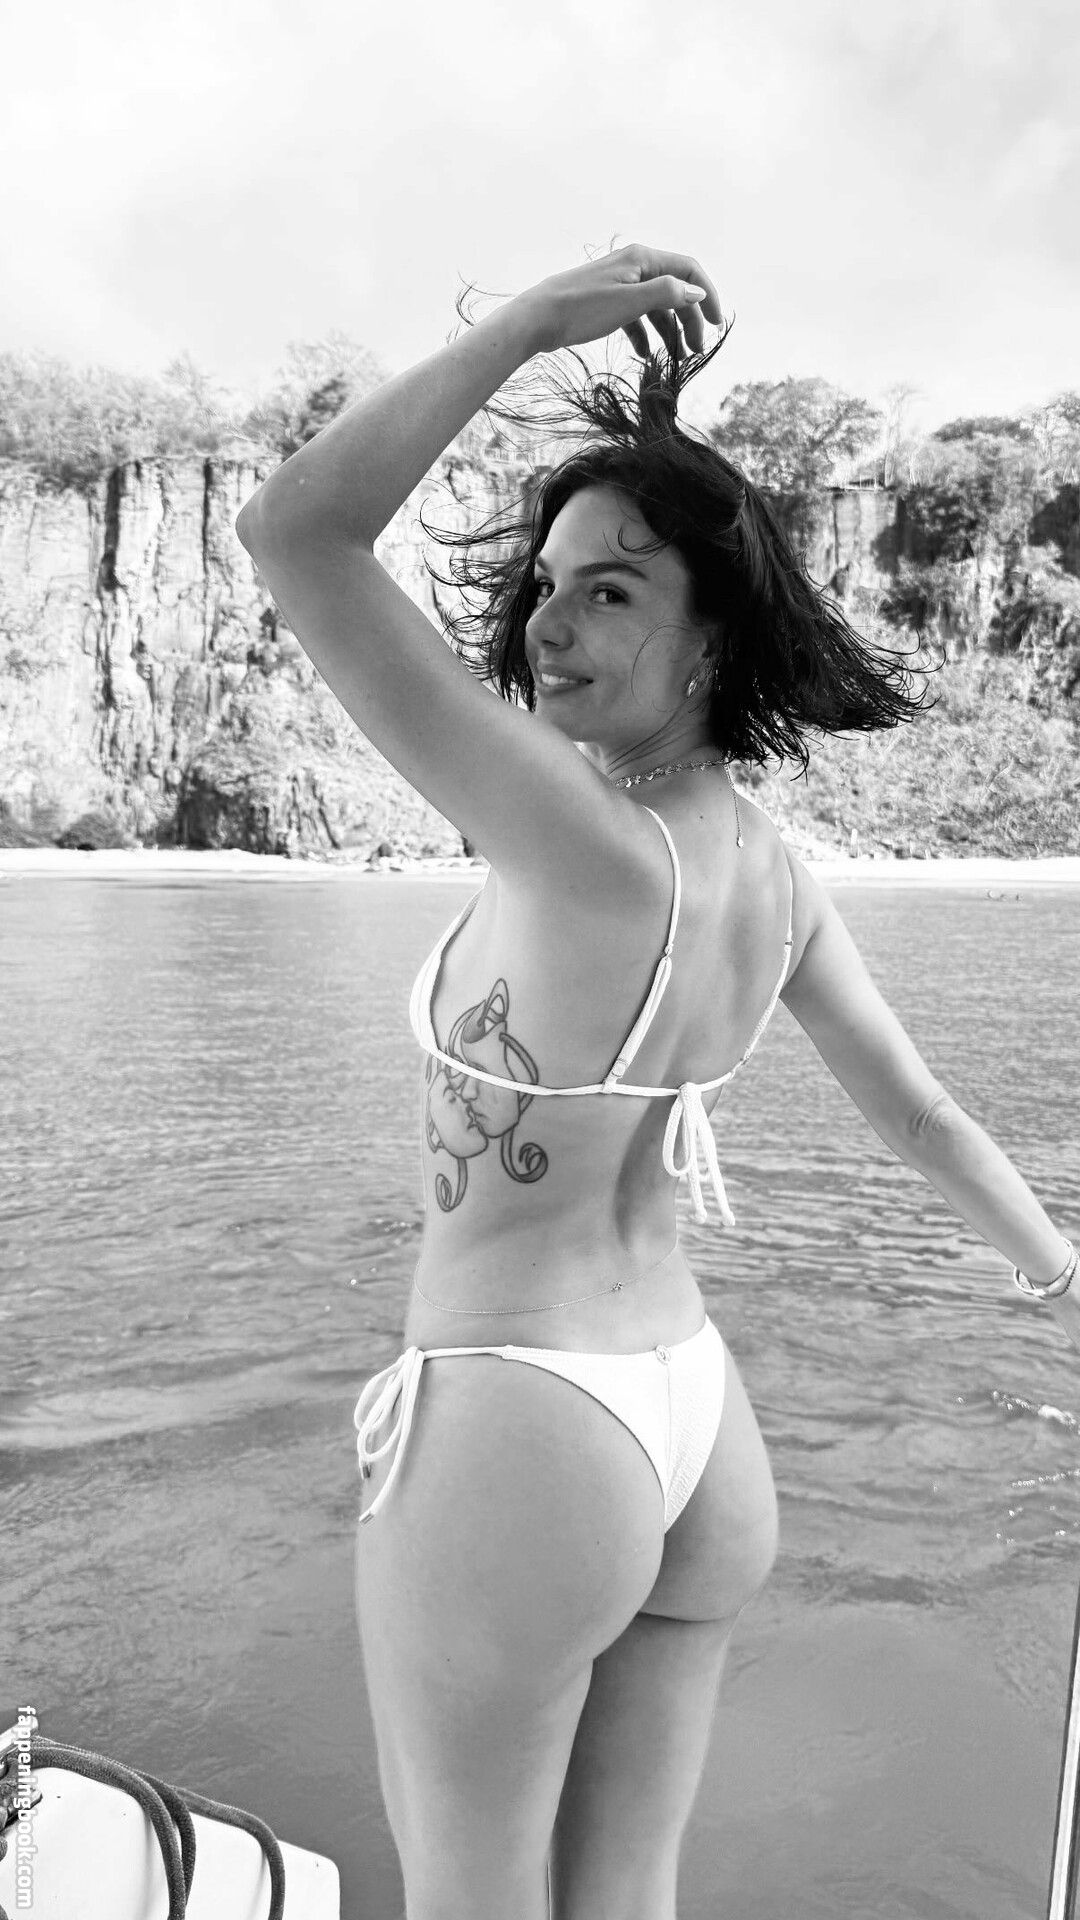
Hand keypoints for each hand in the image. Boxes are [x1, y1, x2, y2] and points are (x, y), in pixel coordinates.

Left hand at [512, 243, 723, 359]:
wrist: (535, 319)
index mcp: (642, 259)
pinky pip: (635, 317)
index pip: (688, 271)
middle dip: (689, 321)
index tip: (717, 325)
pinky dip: (644, 334)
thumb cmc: (580, 309)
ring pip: (655, 307)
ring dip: (669, 331)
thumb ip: (666, 295)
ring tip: (676, 359)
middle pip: (674, 291)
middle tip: (696, 352)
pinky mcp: (605, 303)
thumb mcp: (629, 303)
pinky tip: (645, 354)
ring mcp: (619, 284)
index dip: (707, 296)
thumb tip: (696, 293)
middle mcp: (633, 266)